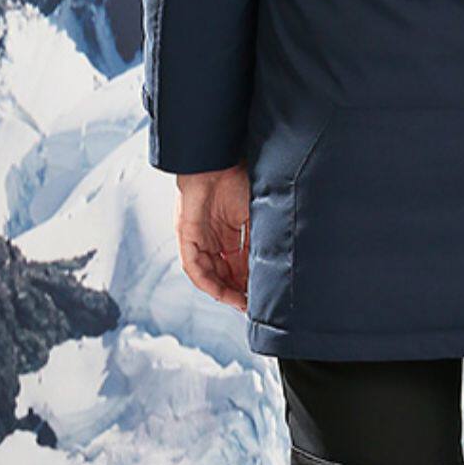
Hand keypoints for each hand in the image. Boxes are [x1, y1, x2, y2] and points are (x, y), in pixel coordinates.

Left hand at [175, 165, 250, 308]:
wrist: (218, 158)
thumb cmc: (238, 176)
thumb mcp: (256, 213)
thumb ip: (261, 236)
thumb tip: (277, 259)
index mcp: (229, 232)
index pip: (239, 265)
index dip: (250, 281)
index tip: (263, 296)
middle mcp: (213, 238)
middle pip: (224, 273)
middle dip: (238, 291)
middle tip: (253, 306)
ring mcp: (198, 238)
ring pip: (208, 274)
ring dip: (224, 291)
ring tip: (240, 303)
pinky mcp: (186, 235)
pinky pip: (194, 266)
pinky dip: (207, 281)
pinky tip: (220, 292)